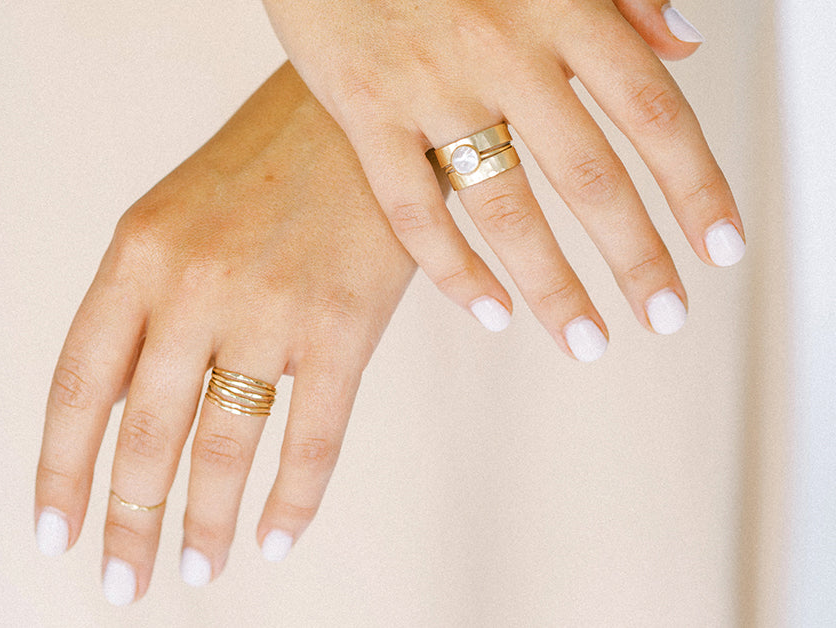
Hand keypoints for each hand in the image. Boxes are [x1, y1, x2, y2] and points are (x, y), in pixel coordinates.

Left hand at [34, 63, 415, 603]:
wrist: (353, 116)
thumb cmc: (259, 171)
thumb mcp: (172, 217)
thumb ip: (140, 306)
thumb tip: (118, 415)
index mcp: (137, 256)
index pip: (78, 385)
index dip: (61, 470)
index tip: (57, 535)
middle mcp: (194, 286)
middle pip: (146, 433)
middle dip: (130, 521)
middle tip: (124, 584)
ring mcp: (269, 308)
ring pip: (225, 446)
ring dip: (208, 523)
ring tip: (199, 568)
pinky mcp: (342, 326)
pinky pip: (311, 437)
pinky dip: (293, 499)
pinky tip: (277, 537)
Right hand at [261, 0, 744, 359]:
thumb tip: (686, 43)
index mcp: (559, 1)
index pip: (651, 111)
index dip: (695, 186)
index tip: (720, 248)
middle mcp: (502, 45)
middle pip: (589, 175)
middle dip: (637, 256)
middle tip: (665, 316)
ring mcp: (429, 83)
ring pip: (504, 208)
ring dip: (554, 286)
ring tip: (588, 341)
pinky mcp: (363, 108)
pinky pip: (411, 208)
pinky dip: (453, 268)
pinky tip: (492, 312)